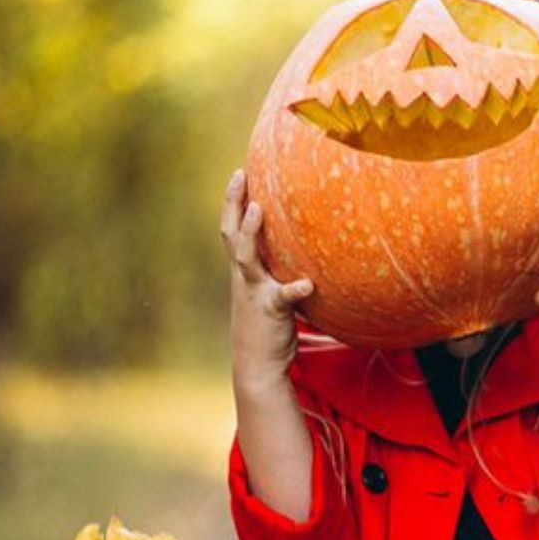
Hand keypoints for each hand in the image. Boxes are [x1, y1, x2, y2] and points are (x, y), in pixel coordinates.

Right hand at [222, 169, 313, 390]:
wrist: (258, 366)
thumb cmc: (267, 329)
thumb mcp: (269, 295)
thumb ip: (279, 273)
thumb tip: (305, 254)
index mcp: (243, 272)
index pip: (232, 230)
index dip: (233, 202)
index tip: (239, 173)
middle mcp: (244, 277)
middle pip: (230, 234)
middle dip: (233, 203)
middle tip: (239, 174)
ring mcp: (255, 292)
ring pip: (246, 257)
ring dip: (250, 232)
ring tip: (259, 208)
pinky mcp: (271, 311)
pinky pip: (284, 297)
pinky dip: (295, 289)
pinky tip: (308, 283)